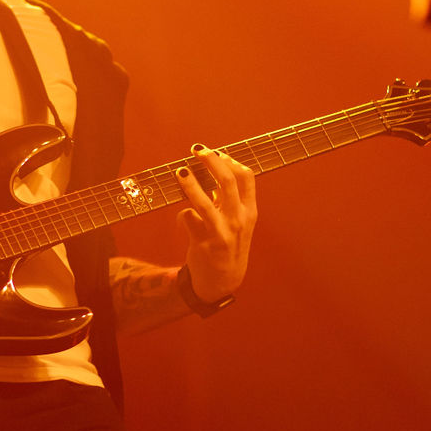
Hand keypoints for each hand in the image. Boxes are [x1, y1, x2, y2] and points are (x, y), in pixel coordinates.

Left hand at [178, 147, 256, 302]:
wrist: (223, 280)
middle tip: (197, 150)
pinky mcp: (203, 243)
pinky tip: (184, 219)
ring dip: (190, 183)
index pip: (246, 177)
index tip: (217, 152)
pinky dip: (182, 215)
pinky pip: (187, 218)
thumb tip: (216, 171)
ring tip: (180, 171)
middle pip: (227, 181)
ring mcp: (221, 232)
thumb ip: (230, 199)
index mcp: (250, 212)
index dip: (230, 160)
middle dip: (211, 160)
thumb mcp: (239, 222)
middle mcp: (238, 220)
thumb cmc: (229, 245)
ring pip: (203, 201)